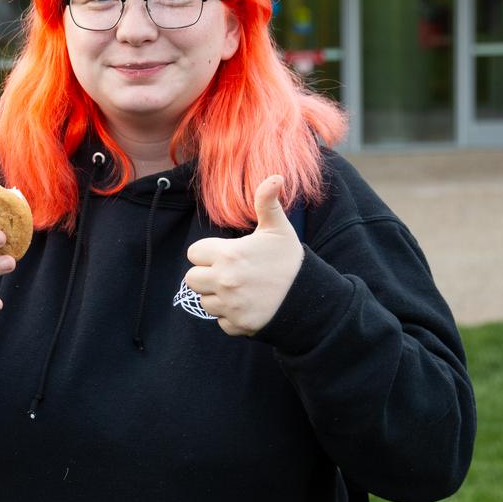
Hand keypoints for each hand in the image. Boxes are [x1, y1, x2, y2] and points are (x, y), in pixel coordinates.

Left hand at [184, 176, 303, 336]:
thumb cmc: (291, 261)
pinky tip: (247, 305)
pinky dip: (229, 316)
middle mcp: (223, 281)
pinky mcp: (237, 325)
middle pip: (191, 279)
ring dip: (216, 296)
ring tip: (240, 289)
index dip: (207, 253)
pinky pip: (220, 321)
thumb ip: (267, 203)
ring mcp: (229, 305)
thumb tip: (275, 176)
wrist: (311, 299)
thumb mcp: (279, 229)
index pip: (193, 254)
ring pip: (204, 301)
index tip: (225, 254)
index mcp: (227, 255)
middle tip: (229, 272)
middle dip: (206, 275)